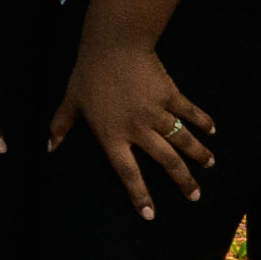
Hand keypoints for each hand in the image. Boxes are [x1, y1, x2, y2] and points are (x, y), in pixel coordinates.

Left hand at [70, 36, 219, 216]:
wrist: (113, 45)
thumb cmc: (88, 73)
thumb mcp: (70, 100)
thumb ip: (61, 125)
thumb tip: (48, 147)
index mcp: (112, 134)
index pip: (127, 172)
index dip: (139, 195)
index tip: (150, 214)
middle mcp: (137, 128)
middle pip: (165, 161)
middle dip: (182, 181)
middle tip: (195, 196)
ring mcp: (156, 112)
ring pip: (182, 140)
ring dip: (198, 154)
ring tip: (209, 165)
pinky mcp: (169, 95)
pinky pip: (189, 111)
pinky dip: (202, 120)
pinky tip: (212, 130)